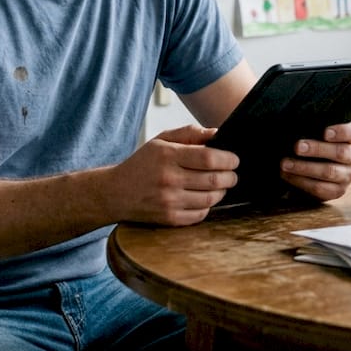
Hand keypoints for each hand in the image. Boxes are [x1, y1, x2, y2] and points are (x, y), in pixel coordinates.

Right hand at [106, 125, 238, 226]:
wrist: (116, 192)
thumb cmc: (142, 163)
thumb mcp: (161, 140)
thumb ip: (189, 133)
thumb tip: (217, 132)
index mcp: (167, 156)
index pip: (209, 157)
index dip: (228, 159)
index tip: (234, 159)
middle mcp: (169, 179)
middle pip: (214, 179)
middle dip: (230, 176)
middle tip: (232, 173)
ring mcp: (169, 201)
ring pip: (210, 198)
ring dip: (222, 191)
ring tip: (220, 184)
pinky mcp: (169, 218)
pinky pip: (200, 214)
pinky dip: (208, 205)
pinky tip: (205, 197)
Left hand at [279, 121, 350, 200]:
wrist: (311, 171)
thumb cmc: (313, 144)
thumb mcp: (315, 133)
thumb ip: (312, 128)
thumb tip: (294, 126)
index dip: (343, 131)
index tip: (325, 132)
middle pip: (341, 152)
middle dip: (317, 149)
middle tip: (297, 147)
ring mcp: (347, 175)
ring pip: (329, 171)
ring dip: (304, 167)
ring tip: (286, 164)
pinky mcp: (337, 191)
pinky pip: (320, 188)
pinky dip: (301, 181)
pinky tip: (288, 175)